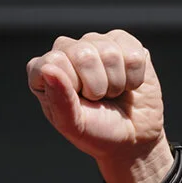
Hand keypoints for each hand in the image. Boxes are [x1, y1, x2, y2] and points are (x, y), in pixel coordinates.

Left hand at [28, 29, 173, 182]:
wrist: (134, 139)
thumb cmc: (97, 131)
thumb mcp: (73, 125)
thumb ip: (58, 99)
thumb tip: (48, 68)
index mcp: (47, 69)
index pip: (54, 61)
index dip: (72, 86)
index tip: (79, 102)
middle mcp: (69, 50)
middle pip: (83, 54)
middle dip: (97, 86)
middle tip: (98, 99)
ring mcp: (97, 43)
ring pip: (110, 52)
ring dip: (116, 83)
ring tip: (113, 93)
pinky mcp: (125, 43)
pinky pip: (133, 54)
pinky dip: (135, 77)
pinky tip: (129, 85)